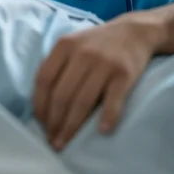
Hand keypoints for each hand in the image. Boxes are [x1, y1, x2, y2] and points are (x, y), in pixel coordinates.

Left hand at [32, 16, 158, 150]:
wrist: (134, 31)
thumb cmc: (97, 44)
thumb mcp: (73, 44)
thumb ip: (57, 65)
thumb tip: (42, 103)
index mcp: (64, 46)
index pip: (43, 80)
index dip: (39, 105)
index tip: (40, 123)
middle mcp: (82, 53)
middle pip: (61, 95)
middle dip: (54, 122)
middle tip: (52, 140)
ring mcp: (104, 63)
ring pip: (82, 102)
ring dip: (72, 127)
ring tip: (65, 142)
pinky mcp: (124, 74)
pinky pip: (113, 100)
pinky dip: (107, 118)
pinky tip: (101, 131)